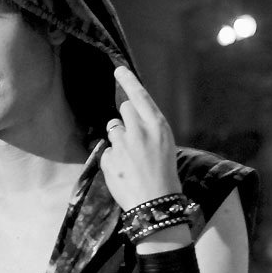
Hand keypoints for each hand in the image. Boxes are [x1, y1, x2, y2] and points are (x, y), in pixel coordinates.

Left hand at [100, 66, 179, 211]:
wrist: (156, 202)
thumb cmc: (163, 173)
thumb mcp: (164, 145)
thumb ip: (147, 129)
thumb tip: (128, 120)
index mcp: (158, 125)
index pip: (140, 96)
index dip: (128, 81)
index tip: (118, 70)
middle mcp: (140, 130)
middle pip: (123, 109)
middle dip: (125, 118)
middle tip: (133, 137)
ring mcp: (123, 144)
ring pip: (113, 129)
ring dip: (118, 138)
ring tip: (131, 158)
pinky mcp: (109, 158)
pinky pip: (107, 151)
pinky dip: (113, 159)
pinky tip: (123, 171)